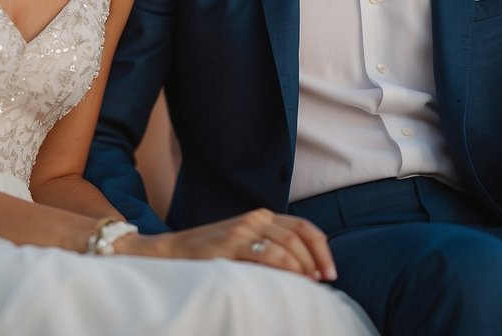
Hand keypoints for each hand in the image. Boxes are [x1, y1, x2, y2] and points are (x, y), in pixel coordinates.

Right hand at [119, 208, 337, 280]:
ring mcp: (243, 228)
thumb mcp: (244, 245)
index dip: (321, 248)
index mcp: (262, 217)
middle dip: (318, 259)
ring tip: (310, 283)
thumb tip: (306, 270)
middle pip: (300, 234)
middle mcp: (256, 218)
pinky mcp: (231, 242)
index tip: (329, 271)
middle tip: (325, 280)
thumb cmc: (211, 254)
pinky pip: (269, 253)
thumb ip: (269, 248)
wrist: (172, 251)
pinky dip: (287, 267)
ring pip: (288, 244)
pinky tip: (292, 279)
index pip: (303, 228)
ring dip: (305, 265)